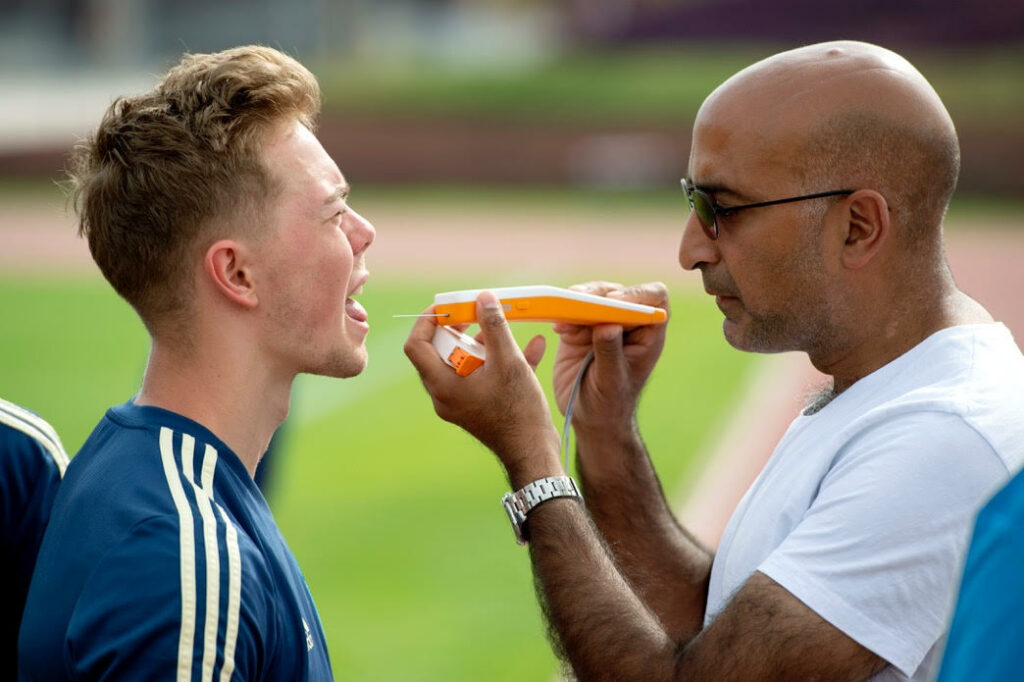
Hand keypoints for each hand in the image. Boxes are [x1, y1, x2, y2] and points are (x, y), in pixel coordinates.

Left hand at [404, 291, 562, 485]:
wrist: (534, 452)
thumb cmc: (518, 411)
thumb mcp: (508, 362)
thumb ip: (494, 327)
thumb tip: (483, 297)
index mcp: (442, 385)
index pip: (416, 345)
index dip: (427, 320)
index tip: (449, 306)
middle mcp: (444, 395)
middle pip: (439, 351)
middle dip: (460, 328)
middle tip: (478, 313)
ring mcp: (460, 402)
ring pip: (463, 362)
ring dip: (483, 342)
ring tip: (505, 328)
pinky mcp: (477, 406)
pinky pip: (480, 376)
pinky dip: (499, 360)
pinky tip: (533, 346)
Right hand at [552, 281, 668, 437]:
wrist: (587, 416)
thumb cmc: (609, 405)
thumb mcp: (611, 383)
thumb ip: (610, 354)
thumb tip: (608, 325)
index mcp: (648, 334)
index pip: (655, 298)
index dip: (637, 294)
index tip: (614, 302)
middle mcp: (628, 323)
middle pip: (618, 291)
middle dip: (598, 294)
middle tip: (578, 301)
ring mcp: (603, 322)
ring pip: (593, 295)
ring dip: (577, 302)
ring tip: (564, 323)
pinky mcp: (580, 327)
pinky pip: (571, 308)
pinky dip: (563, 313)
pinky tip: (558, 329)